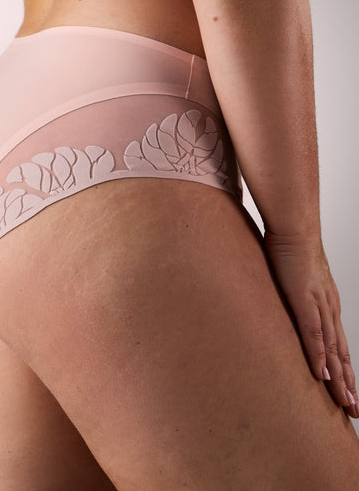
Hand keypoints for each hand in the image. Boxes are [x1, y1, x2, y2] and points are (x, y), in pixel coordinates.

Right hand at [263, 230, 358, 418]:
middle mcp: (329, 308)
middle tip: (354, 410)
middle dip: (349, 383)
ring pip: (333, 350)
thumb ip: (292, 291)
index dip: (343, 368)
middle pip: (341, 353)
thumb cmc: (291, 246)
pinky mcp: (305, 301)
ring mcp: (319, 305)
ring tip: (345, 404)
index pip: (338, 343)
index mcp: (327, 303)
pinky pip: (314, 336)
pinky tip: (322, 378)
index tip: (348, 390)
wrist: (293, 226)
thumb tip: (284, 298)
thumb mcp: (294, 276)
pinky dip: (319, 358)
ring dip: (340, 380)